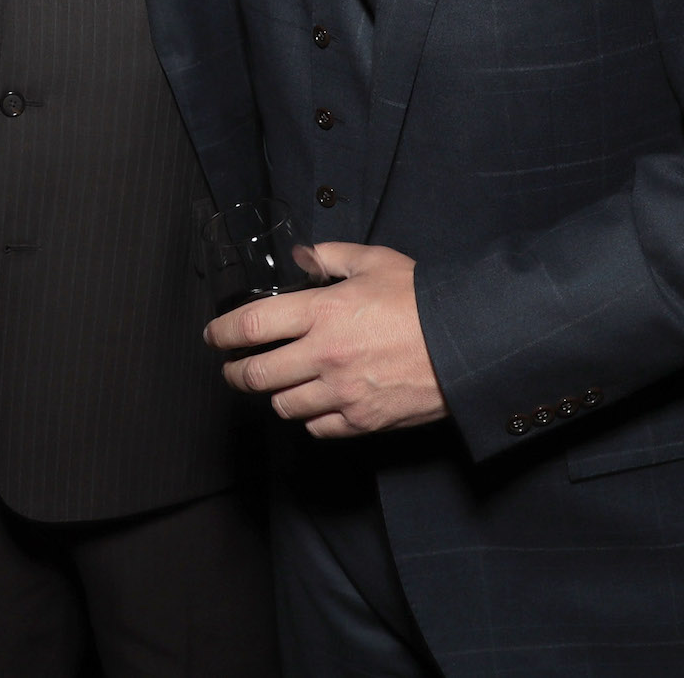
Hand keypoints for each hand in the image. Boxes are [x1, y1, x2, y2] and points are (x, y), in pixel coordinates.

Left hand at [206, 241, 446, 439]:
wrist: (469, 344)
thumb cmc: (424, 299)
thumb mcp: (376, 262)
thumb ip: (331, 257)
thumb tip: (303, 255)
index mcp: (322, 312)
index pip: (252, 326)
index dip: (223, 333)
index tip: (214, 336)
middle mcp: (324, 355)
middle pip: (256, 375)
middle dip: (234, 373)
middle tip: (232, 368)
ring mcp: (342, 393)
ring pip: (283, 406)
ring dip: (273, 395)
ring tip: (275, 385)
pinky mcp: (362, 421)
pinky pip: (317, 427)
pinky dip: (309, 418)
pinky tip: (313, 404)